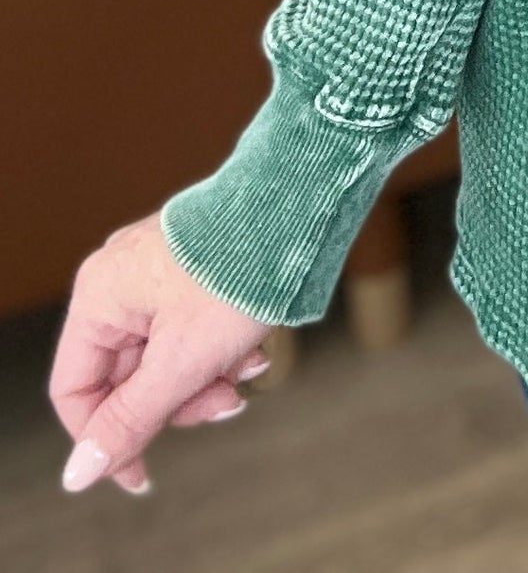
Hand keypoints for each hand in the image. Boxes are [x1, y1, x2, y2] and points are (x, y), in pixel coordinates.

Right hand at [48, 212, 278, 495]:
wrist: (298, 205)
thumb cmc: (240, 272)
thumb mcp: (183, 361)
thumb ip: (130, 421)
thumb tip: (80, 473)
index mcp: (99, 295)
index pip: (75, 389)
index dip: (103, 439)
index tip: (140, 475)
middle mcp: (119, 279)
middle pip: (127, 376)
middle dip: (178, 400)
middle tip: (224, 402)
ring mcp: (155, 271)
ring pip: (165, 357)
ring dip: (206, 377)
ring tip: (248, 368)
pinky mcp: (191, 269)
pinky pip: (190, 330)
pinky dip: (219, 348)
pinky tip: (254, 348)